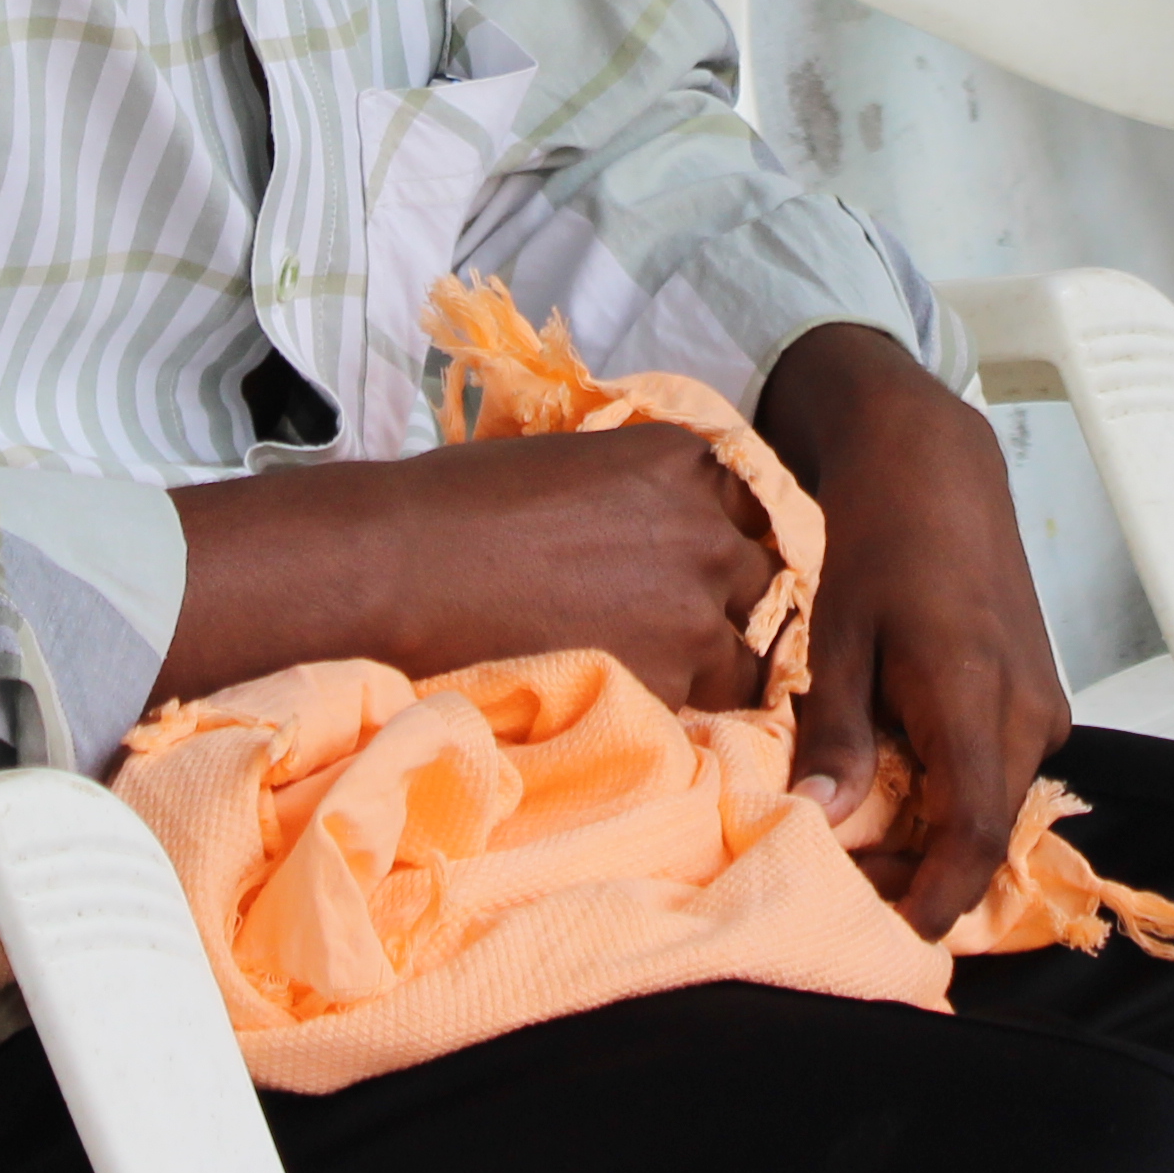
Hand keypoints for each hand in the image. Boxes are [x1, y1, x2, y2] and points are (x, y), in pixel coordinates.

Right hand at [162, 425, 781, 716]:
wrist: (404, 569)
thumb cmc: (461, 504)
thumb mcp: (573, 463)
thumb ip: (639, 493)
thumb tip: (654, 531)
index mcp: (687, 460)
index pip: (759, 509)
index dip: (734, 545)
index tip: (710, 573)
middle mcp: (710, 528)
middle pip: (768, 580)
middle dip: (738, 607)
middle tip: (687, 633)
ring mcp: (699, 609)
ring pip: (753, 653)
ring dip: (722, 668)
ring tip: (666, 682)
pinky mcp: (674, 680)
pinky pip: (711, 708)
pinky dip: (687, 712)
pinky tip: (641, 708)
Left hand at [754, 321, 1065, 940]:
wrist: (938, 466)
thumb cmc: (881, 538)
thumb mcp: (840, 634)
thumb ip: (838, 732)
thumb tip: (821, 820)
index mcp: (978, 699)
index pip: (974, 837)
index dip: (934, 900)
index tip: (890, 940)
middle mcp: (1030, 715)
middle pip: (981, 833)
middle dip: (916, 875)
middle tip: (842, 889)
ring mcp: (1044, 707)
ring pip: (992, 806)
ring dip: (932, 836)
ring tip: (858, 842)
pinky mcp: (1040, 698)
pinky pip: (999, 773)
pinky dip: (951, 796)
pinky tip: (893, 786)